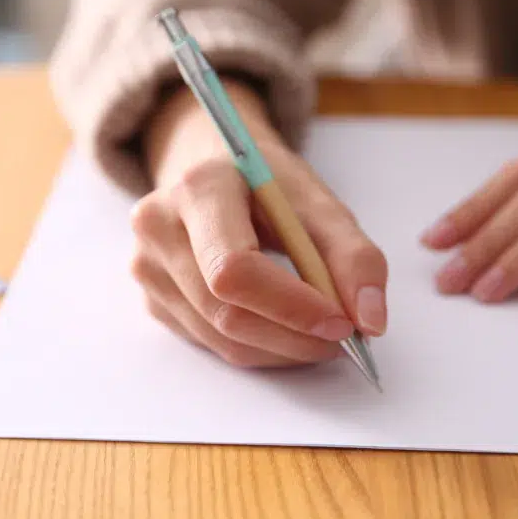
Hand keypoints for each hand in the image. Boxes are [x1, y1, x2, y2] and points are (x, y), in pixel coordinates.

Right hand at [129, 80, 387, 366]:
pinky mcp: (151, 298)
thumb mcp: (319, 203)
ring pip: (220, 337)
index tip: (342, 323)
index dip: (291, 306)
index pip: (235, 269)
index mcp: (199, 188)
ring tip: (319, 333)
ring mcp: (147, 266)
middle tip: (343, 337)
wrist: (214, 169)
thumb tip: (370, 322)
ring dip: (281, 349)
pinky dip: (258, 347)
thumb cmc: (267, 185)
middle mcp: (158, 226)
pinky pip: (210, 344)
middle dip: (294, 336)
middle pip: (226, 311)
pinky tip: (282, 327)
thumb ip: (354, 257)